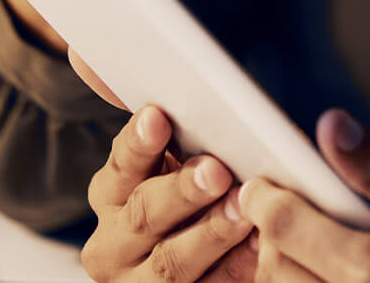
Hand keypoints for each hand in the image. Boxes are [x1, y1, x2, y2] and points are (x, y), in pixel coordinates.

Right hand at [82, 105, 256, 282]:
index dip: (139, 143)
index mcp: (110, 198)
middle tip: (215, 170)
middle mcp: (113, 244)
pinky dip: (235, 265)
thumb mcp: (173, 168)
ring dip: (210, 233)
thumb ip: (176, 140)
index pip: (120, 167)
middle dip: (181, 191)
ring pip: (171, 262)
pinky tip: (258, 244)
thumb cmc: (187, 199)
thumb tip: (188, 102)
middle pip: (144, 215)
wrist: (192, 263)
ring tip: (242, 208)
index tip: (158, 117)